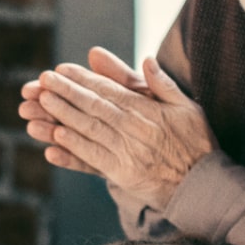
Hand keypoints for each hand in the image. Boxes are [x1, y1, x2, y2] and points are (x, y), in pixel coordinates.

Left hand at [26, 52, 215, 206]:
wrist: (202, 184)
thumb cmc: (196, 142)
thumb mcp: (187, 107)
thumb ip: (164, 85)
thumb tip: (147, 60)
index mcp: (148, 110)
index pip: (109, 90)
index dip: (84, 79)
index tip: (62, 69)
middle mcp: (134, 128)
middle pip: (94, 106)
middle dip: (66, 91)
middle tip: (43, 80)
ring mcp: (127, 151)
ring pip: (90, 128)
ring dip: (63, 115)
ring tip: (41, 102)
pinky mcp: (122, 172)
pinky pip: (93, 156)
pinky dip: (74, 146)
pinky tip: (55, 136)